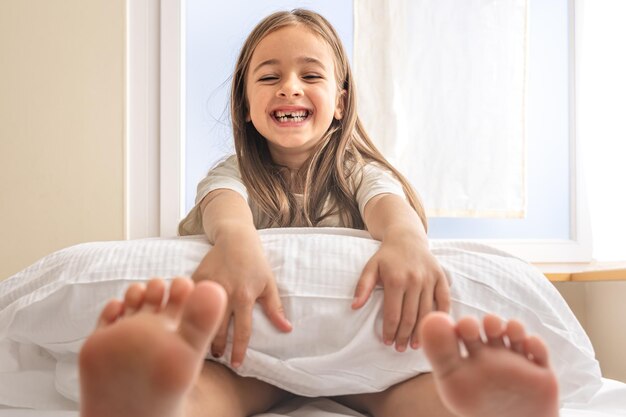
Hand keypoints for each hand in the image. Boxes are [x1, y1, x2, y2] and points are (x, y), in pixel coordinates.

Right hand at [191, 228, 291, 367]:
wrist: (235, 238)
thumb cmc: (255, 261)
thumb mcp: (268, 283)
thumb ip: (275, 308)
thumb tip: (287, 330)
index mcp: (244, 296)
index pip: (242, 331)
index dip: (239, 351)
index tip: (237, 365)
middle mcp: (225, 293)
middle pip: (218, 329)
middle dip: (217, 347)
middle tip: (217, 357)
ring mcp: (208, 285)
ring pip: (201, 317)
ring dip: (201, 334)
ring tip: (202, 346)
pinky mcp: (195, 278)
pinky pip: (190, 300)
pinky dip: (187, 313)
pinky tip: (186, 324)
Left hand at [352, 231, 449, 351]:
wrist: (407, 238)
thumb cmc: (386, 256)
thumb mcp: (370, 267)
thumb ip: (362, 287)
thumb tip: (354, 307)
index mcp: (395, 279)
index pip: (393, 314)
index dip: (390, 331)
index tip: (387, 342)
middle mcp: (414, 280)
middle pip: (410, 317)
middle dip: (404, 336)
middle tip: (400, 349)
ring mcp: (429, 279)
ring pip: (426, 313)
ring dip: (421, 332)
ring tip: (414, 346)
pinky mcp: (441, 278)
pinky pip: (444, 301)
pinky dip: (441, 318)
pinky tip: (434, 329)